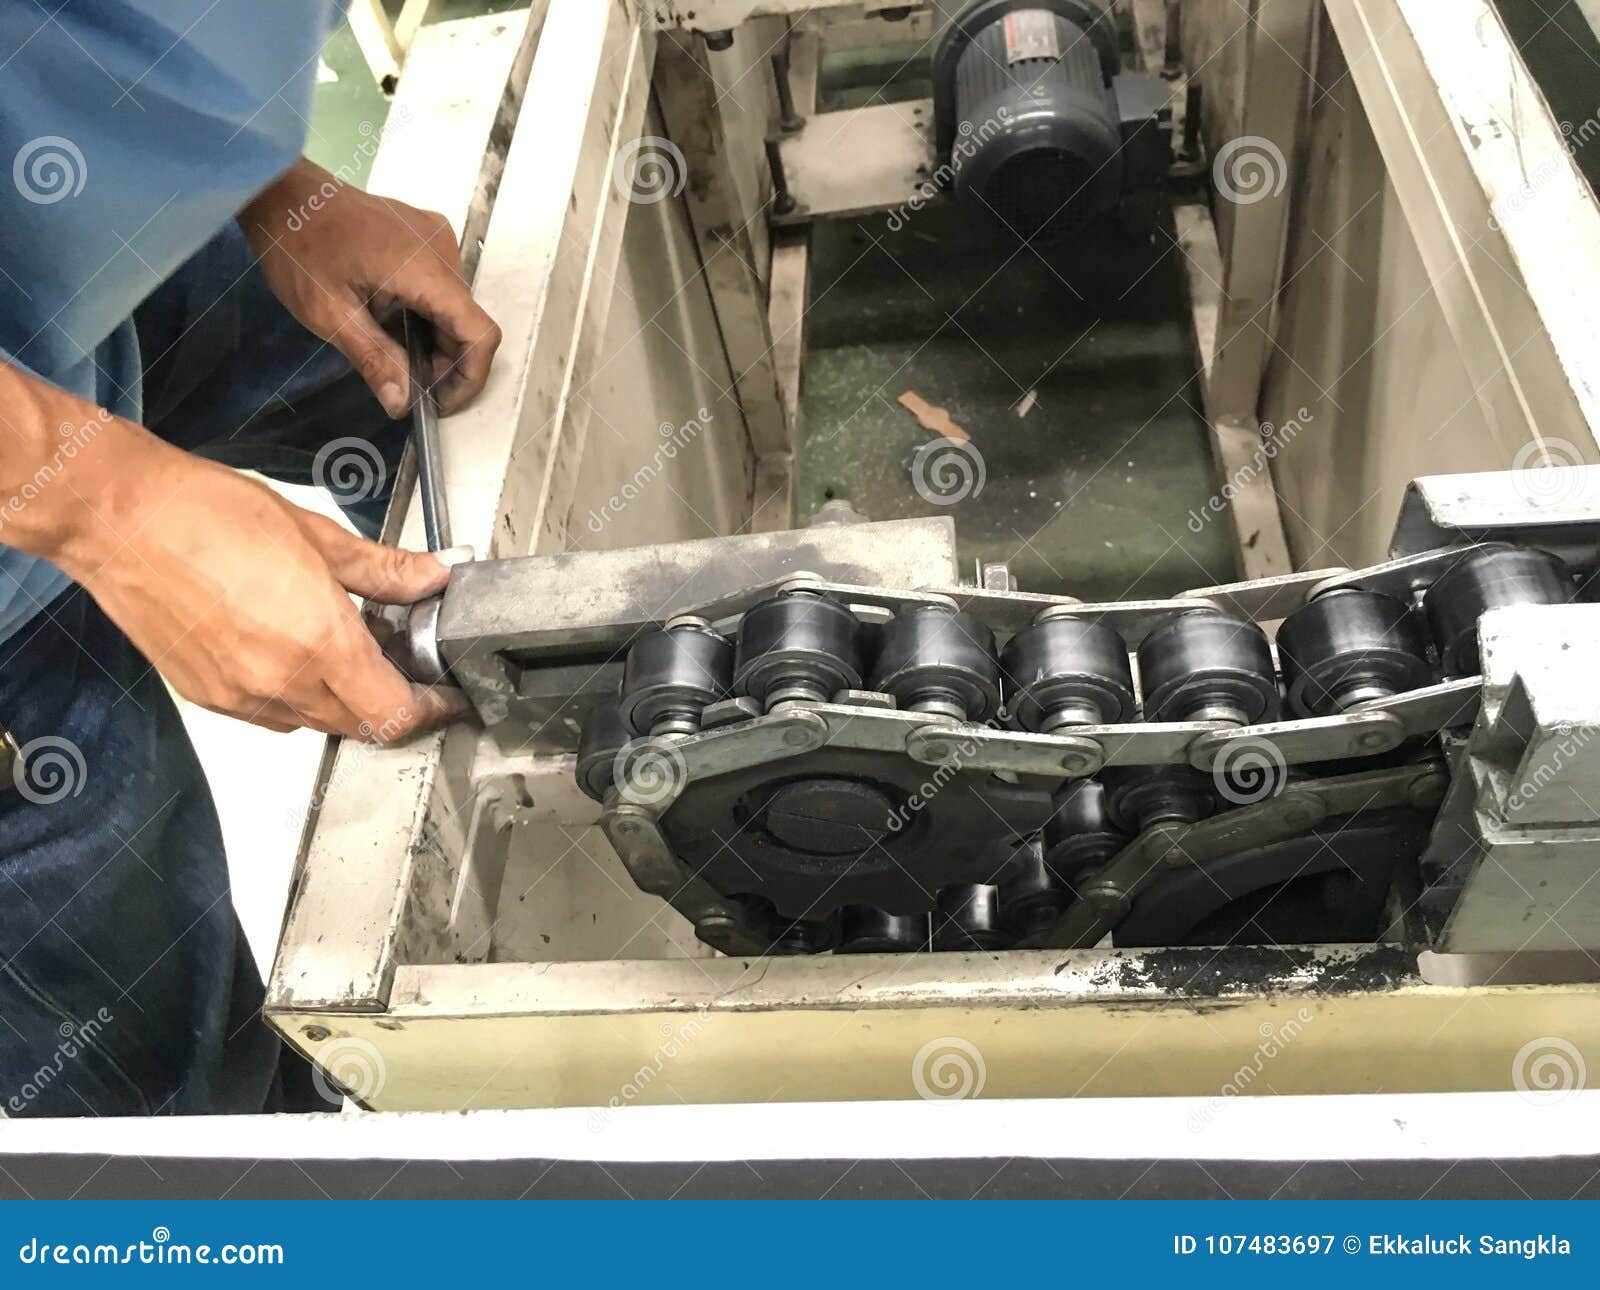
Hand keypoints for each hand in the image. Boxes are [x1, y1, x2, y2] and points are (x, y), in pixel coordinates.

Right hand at [52, 423, 466, 740]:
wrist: (117, 518)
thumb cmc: (206, 514)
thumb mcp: (316, 535)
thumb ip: (383, 569)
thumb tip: (433, 575)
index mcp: (319, 643)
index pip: (394, 713)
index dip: (430, 710)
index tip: (445, 697)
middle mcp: (280, 682)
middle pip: (359, 726)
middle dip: (391, 702)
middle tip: (403, 662)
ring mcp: (239, 696)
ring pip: (315, 722)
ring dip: (343, 700)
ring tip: (348, 648)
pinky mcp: (206, 695)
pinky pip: (271, 714)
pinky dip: (297, 695)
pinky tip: (296, 650)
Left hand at [239, 158, 501, 417]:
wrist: (279, 189)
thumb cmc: (298, 247)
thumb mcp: (328, 313)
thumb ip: (373, 359)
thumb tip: (401, 404)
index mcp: (425, 268)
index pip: (479, 333)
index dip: (469, 377)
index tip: (438, 403)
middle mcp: (443, 249)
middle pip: (468, 322)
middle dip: (446, 364)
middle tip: (407, 387)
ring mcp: (436, 237)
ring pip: (455, 307)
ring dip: (434, 341)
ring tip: (395, 359)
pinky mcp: (424, 234)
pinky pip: (441, 286)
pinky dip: (426, 315)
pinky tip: (393, 327)